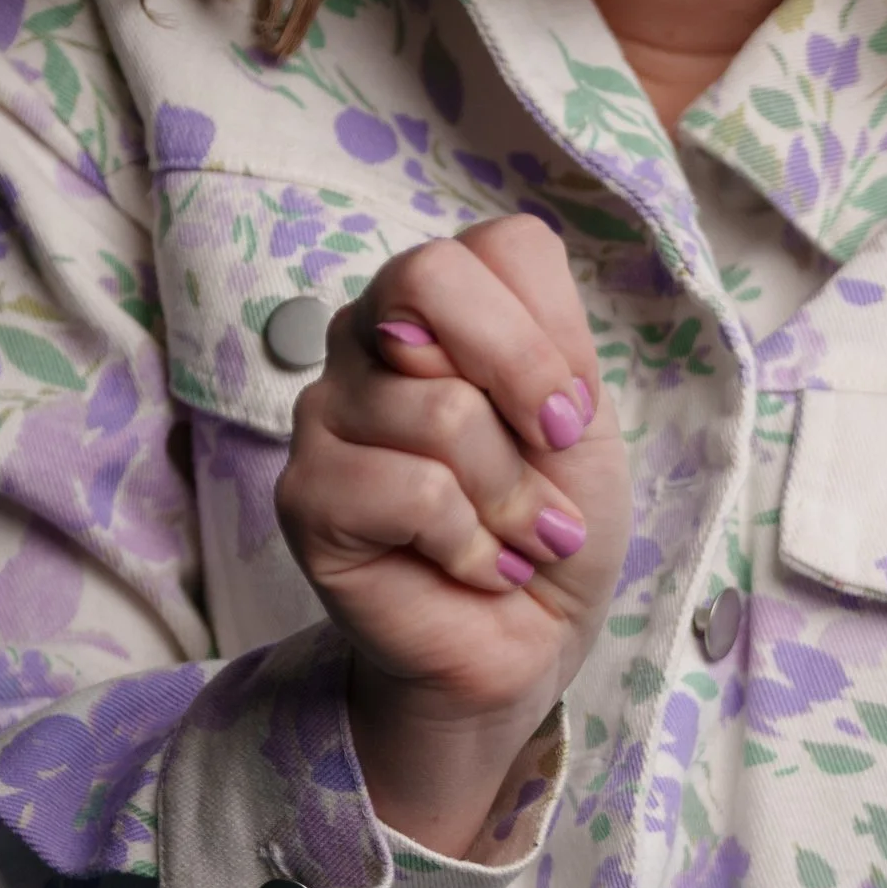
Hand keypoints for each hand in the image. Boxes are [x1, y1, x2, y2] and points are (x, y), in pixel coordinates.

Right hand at [275, 217, 630, 856]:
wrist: (527, 641)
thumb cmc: (551, 520)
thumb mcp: (581, 417)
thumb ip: (532, 341)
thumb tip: (425, 337)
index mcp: (439, 304)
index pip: (497, 246)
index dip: (551, 333)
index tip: (569, 417)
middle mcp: (366, 336)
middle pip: (432, 281)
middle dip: (524, 385)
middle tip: (550, 462)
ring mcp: (324, 413)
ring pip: (442, 410)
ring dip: (510, 498)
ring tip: (510, 536)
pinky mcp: (305, 496)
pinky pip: (412, 491)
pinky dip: (471, 544)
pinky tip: (470, 566)